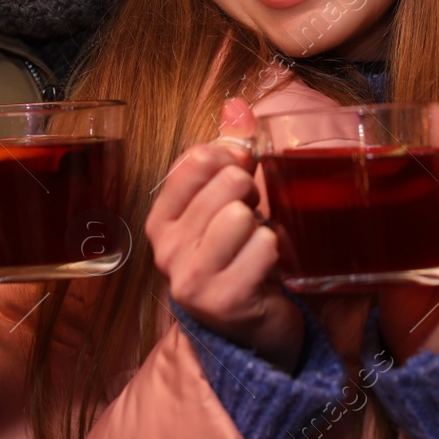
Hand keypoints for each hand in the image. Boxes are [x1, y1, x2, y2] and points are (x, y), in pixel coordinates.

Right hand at [148, 98, 303, 371]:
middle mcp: (165, 249)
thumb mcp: (228, 202)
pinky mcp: (222, 299)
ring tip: (258, 248)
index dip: (232, 161)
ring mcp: (190, 277)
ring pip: (243, 214)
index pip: (196, 159)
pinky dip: (276, 253)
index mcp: (161, 219)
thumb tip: (236, 103)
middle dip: (252, 196)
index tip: (241, 182)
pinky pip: (264, 246)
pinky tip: (268, 272)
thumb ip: (231, 151)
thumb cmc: (239, 260)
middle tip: (253, 223)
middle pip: (227, 183)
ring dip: (264, 227)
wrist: (250, 335)